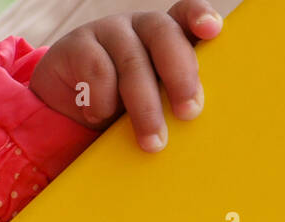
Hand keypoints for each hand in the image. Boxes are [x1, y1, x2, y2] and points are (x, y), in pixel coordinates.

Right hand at [28, 1, 223, 151]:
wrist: (73, 112)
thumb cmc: (131, 110)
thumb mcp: (161, 105)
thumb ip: (181, 102)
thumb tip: (200, 123)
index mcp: (171, 38)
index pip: (187, 15)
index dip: (200, 16)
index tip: (212, 30)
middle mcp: (142, 27)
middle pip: (165, 36)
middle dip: (180, 76)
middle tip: (188, 113)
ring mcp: (109, 31)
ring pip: (133, 62)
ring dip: (146, 108)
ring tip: (152, 143)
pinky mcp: (78, 45)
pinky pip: (98, 71)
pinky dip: (103, 101)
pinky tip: (100, 118)